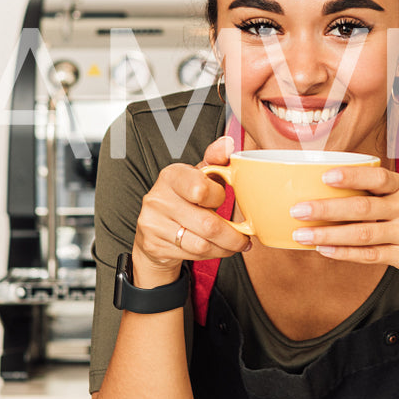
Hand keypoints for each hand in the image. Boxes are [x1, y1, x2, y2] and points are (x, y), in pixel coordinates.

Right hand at [131, 135, 251, 283]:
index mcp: (172, 176)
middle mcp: (158, 199)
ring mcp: (153, 224)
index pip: (201, 189)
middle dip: (233, 235)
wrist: (154, 229)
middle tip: (245, 237)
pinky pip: (192, 255)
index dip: (219, 198)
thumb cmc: (185, 198)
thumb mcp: (199, 176)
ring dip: (225, 248)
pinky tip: (216, 250)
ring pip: (202, 244)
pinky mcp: (154, 246)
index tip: (225, 199)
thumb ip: (215, 160)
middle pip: (208, 224)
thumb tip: (228, 144)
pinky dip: (211, 255)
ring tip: (235, 245)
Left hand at [286, 164, 398, 285]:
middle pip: (363, 209)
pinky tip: (324, 250)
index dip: (351, 177)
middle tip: (298, 210)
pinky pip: (370, 255)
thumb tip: (327, 188)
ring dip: (329, 235)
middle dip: (327, 210)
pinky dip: (344, 253)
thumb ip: (377, 192)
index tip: (325, 176)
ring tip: (302, 235)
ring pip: (362, 235)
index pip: (377, 179)